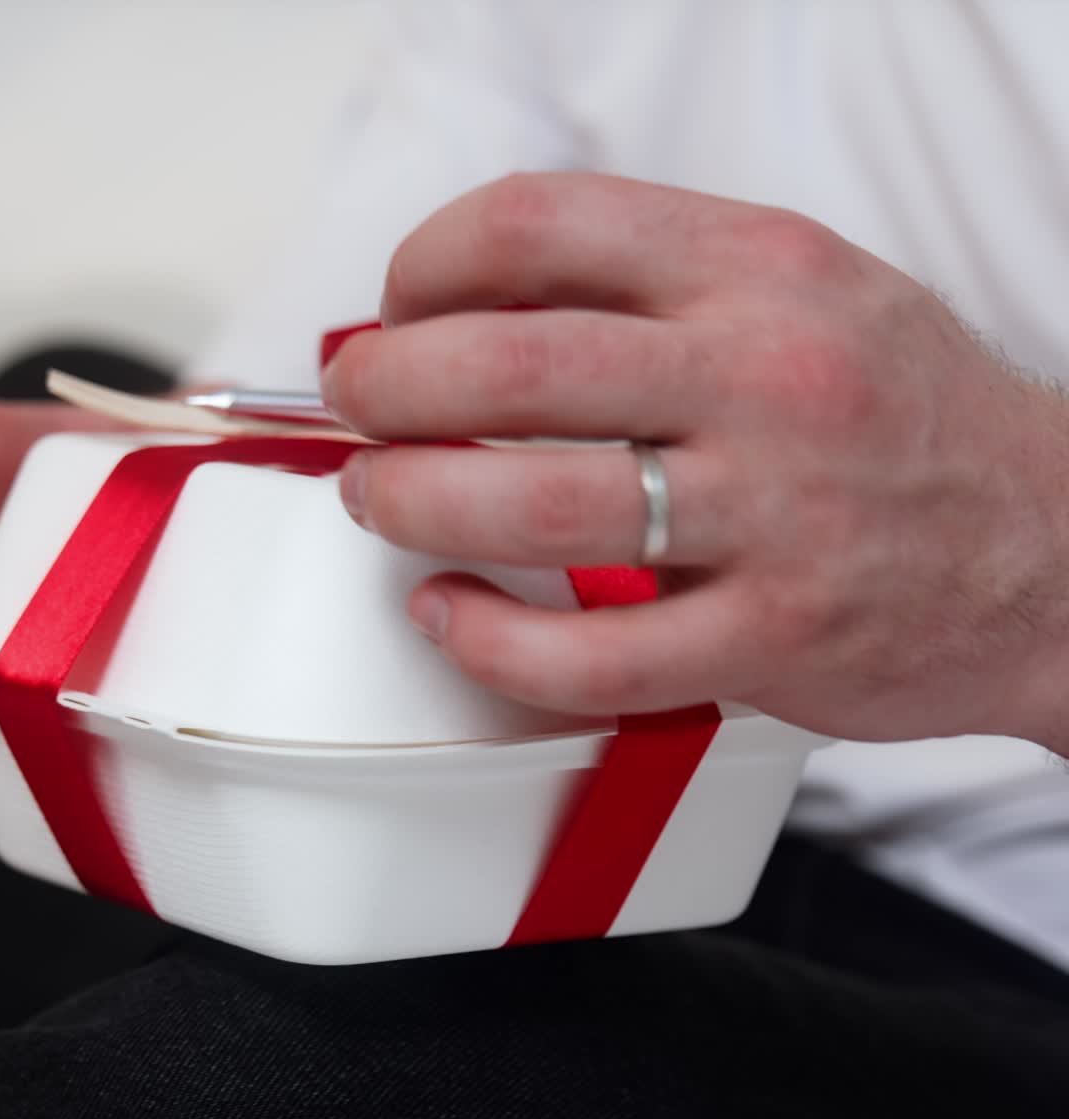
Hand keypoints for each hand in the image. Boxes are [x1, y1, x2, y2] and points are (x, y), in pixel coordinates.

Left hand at [321, 173, 1068, 748]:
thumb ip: (652, 286)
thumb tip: (477, 302)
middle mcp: (761, 380)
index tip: (397, 308)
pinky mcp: (768, 638)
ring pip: (530, 504)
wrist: (1052, 549)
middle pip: (509, 363)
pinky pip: (588, 655)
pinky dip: (487, 638)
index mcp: (758, 271)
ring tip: (379, 499)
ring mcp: (769, 517)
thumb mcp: (802, 294)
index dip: (426, 262)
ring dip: (412, 500)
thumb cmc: (904, 419)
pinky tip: (450, 612)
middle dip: (387, 386)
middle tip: (357, 408)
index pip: (540, 225)